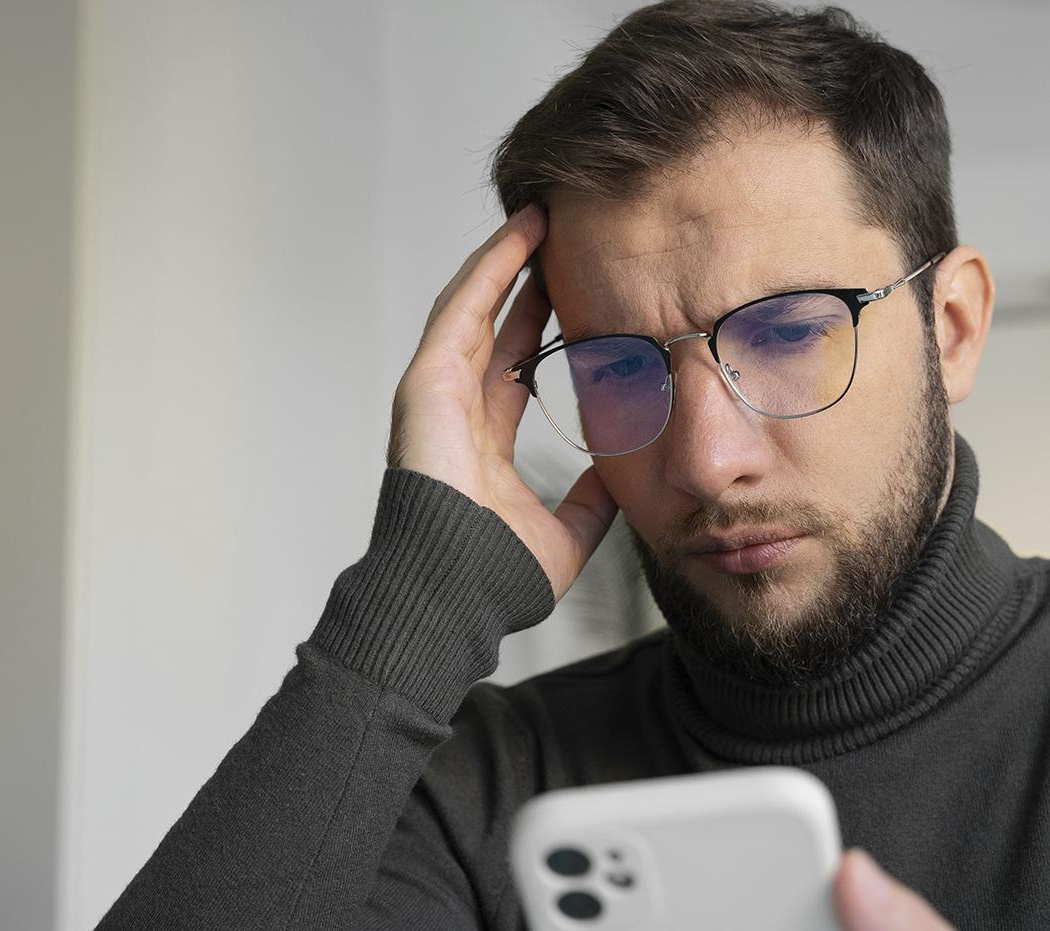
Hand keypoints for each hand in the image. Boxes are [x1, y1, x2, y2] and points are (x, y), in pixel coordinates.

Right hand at [389, 203, 618, 600]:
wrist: (455, 593)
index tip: (577, 298)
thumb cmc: (494, 578)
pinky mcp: (425, 381)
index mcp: (483, 443)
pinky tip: (518, 236)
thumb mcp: (567, 536)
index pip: (514, 370)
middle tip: (562, 242)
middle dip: (526, 283)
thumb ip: (591, 505)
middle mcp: (456, 412)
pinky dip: (488, 269)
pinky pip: (460, 309)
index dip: (540, 330)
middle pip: (494, 329)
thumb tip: (623, 482)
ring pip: (474, 307)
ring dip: (506, 261)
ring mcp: (436, 394)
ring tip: (541, 218)